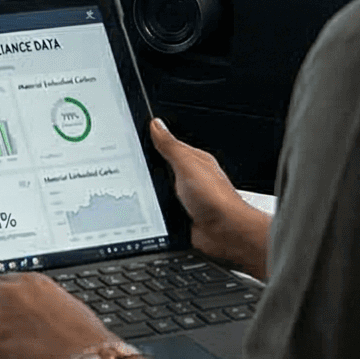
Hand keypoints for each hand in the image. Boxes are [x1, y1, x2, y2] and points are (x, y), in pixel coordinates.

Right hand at [152, 117, 270, 279]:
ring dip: (152, 194)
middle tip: (136, 171)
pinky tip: (152, 210)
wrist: (226, 233)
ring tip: (146, 192)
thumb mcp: (187, 165)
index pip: (167, 146)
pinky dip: (155, 210)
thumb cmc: (216, 199)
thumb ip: (171, 146)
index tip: (132, 142)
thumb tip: (156, 125)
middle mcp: (189, 178)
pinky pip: (161, 210)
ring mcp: (185, 198)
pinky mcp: (180, 217)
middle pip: (160, 169)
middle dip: (148, 172)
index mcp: (193, 160)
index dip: (149, 144)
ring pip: (159, 191)